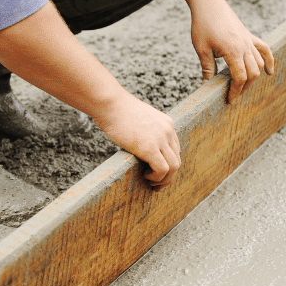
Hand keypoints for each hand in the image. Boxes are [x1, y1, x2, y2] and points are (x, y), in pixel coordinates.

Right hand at [0, 3, 180, 189]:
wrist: (109, 102)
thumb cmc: (114, 107)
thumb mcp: (132, 117)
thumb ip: (139, 128)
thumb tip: (129, 134)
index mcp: (166, 123)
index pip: (176, 148)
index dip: (169, 162)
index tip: (157, 170)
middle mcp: (167, 130)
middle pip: (177, 158)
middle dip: (169, 174)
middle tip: (155, 182)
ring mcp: (160, 139)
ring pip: (174, 167)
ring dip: (164, 179)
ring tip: (150, 182)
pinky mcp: (150, 148)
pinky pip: (163, 169)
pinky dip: (157, 177)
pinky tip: (145, 176)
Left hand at [190, 0, 274, 103]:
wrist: (209, 4)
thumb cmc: (203, 25)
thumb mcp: (201, 49)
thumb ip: (207, 68)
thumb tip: (206, 86)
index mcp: (233, 51)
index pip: (240, 77)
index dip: (236, 91)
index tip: (229, 100)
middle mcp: (245, 46)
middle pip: (252, 73)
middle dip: (245, 87)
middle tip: (233, 96)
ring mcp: (249, 40)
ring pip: (259, 63)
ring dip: (254, 77)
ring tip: (244, 87)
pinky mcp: (249, 36)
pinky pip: (264, 49)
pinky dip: (269, 60)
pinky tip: (269, 72)